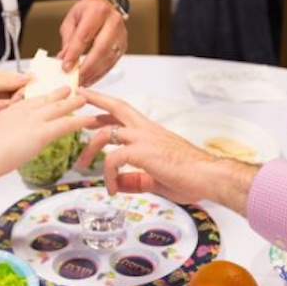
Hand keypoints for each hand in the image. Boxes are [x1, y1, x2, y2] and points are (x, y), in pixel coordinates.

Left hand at [0, 71, 27, 126]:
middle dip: (14, 103)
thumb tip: (28, 78)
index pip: (25, 83)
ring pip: (15, 110)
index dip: (26, 91)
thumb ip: (5, 82)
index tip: (18, 98)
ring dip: (5, 112)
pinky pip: (6, 120)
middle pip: (22, 98)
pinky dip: (1, 120)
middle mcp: (3, 92)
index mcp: (2, 79)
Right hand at [0, 86, 95, 177]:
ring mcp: (34, 120)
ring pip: (59, 108)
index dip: (41, 97)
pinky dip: (80, 121)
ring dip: (73, 103)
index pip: (29, 100)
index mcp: (10, 111)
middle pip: (45, 99)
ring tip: (84, 98)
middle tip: (69, 89)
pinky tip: (90, 120)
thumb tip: (3, 146)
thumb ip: (0, 138)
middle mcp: (23, 112)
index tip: (47, 93)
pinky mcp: (42, 132)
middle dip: (59, 94)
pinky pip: (66, 124)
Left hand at [58, 0, 127, 86]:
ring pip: (108, 58)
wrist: (104, 3)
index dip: (75, 53)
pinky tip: (91, 78)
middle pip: (101, 49)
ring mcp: (121, 34)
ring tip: (82, 81)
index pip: (85, 36)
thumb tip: (64, 58)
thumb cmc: (88, 10)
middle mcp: (113, 21)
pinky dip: (101, 73)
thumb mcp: (72, 20)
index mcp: (97, 11)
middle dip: (87, 67)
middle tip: (76, 78)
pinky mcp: (123, 45)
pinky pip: (112, 62)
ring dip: (94, 73)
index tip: (66, 66)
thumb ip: (68, 39)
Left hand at [75, 89, 258, 209]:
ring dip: (89, 148)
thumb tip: (121, 184)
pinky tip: (112, 188)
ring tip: (81, 165)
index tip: (92, 108)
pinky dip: (107, 174)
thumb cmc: (191, 177)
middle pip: (116, 107)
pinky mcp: (142, 152)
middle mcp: (146, 130)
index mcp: (151, 132)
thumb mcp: (157, 178)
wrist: (209, 177)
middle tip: (77, 97)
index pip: (125, 113)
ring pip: (106, 133)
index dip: (107, 109)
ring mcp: (144, 138)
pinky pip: (113, 159)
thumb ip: (137, 179)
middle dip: (95, 100)